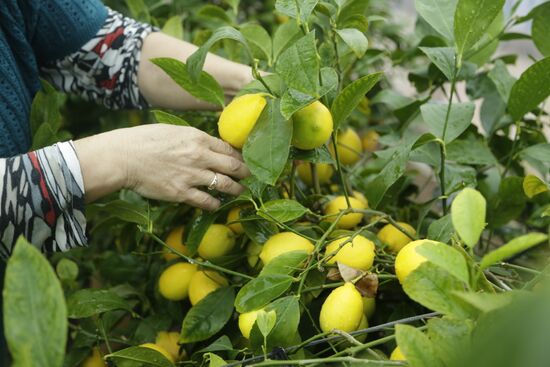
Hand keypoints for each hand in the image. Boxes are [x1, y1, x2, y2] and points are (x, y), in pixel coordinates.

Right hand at [74, 124, 249, 209]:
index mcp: (197, 138)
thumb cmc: (144, 140)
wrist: (123, 157)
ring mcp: (192, 175)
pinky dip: (215, 204)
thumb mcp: (173, 131)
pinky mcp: (182, 193)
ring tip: (240, 191)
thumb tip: (208, 145)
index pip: (228, 149)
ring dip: (236, 189)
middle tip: (250, 177)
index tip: (244, 161)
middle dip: (245, 173)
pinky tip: (217, 204)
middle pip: (233, 166)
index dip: (239, 157)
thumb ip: (193, 139)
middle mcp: (199, 156)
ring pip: (225, 185)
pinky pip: (207, 201)